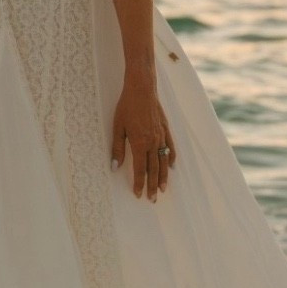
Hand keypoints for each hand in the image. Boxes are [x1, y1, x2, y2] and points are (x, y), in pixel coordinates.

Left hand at [111, 80, 176, 200]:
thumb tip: (115, 167)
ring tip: (163, 189)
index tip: (138, 195)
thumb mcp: (117, 127)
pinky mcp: (166, 128)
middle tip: (153, 199)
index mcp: (140, 143)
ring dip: (163, 176)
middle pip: (153, 169)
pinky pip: (171, 146)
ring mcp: (161, 135)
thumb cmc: (126, 106)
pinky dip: (171, 157)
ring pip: (164, 160)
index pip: (140, 169)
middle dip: (152, 185)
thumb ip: (117, 149)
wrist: (142, 88)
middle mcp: (153, 142)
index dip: (139, 183)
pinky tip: (172, 166)